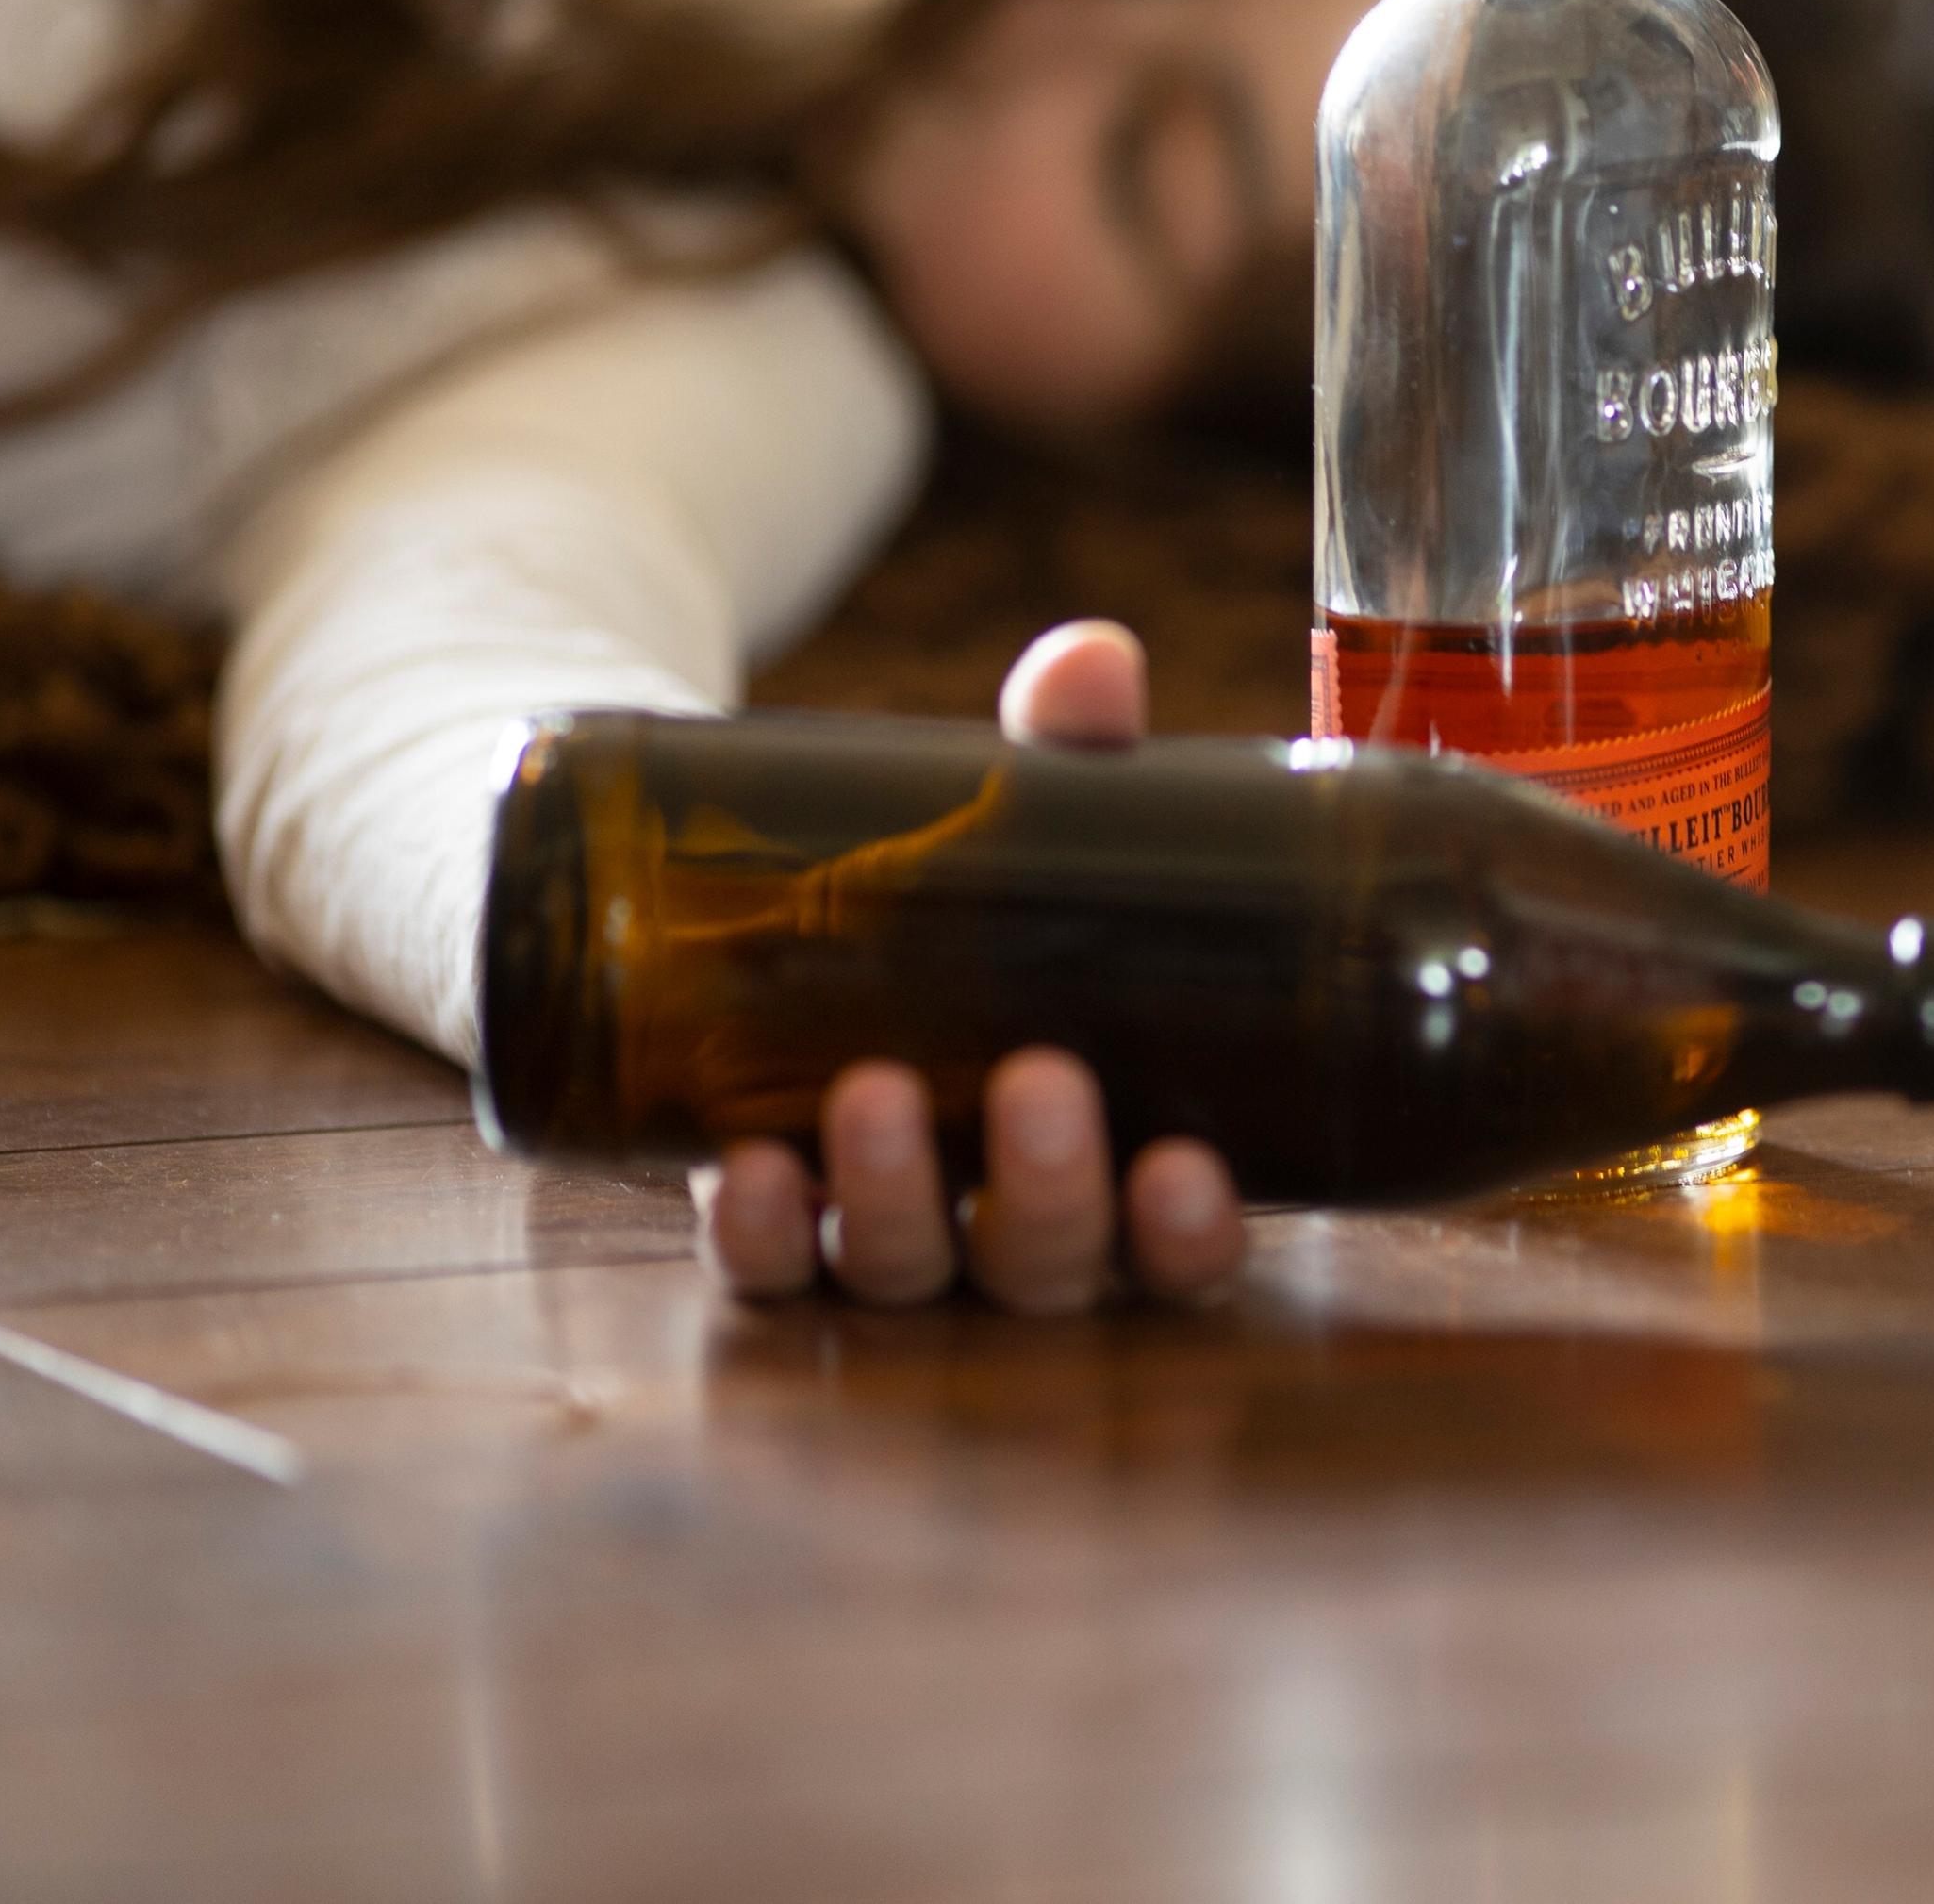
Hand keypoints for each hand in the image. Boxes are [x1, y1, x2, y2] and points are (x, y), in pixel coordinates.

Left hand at [689, 620, 1247, 1309]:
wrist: (812, 912)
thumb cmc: (983, 898)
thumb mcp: (1035, 833)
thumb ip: (1069, 760)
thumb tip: (1091, 658)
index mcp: (1122, 1165)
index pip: (1176, 1252)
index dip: (1186, 1241)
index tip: (1185, 1171)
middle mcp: (1013, 1231)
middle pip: (1042, 1272)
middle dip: (1044, 1195)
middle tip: (1035, 1081)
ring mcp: (893, 1240)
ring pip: (906, 1276)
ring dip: (893, 1203)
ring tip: (874, 1090)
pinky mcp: (779, 1226)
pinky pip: (766, 1268)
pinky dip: (760, 1233)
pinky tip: (747, 1168)